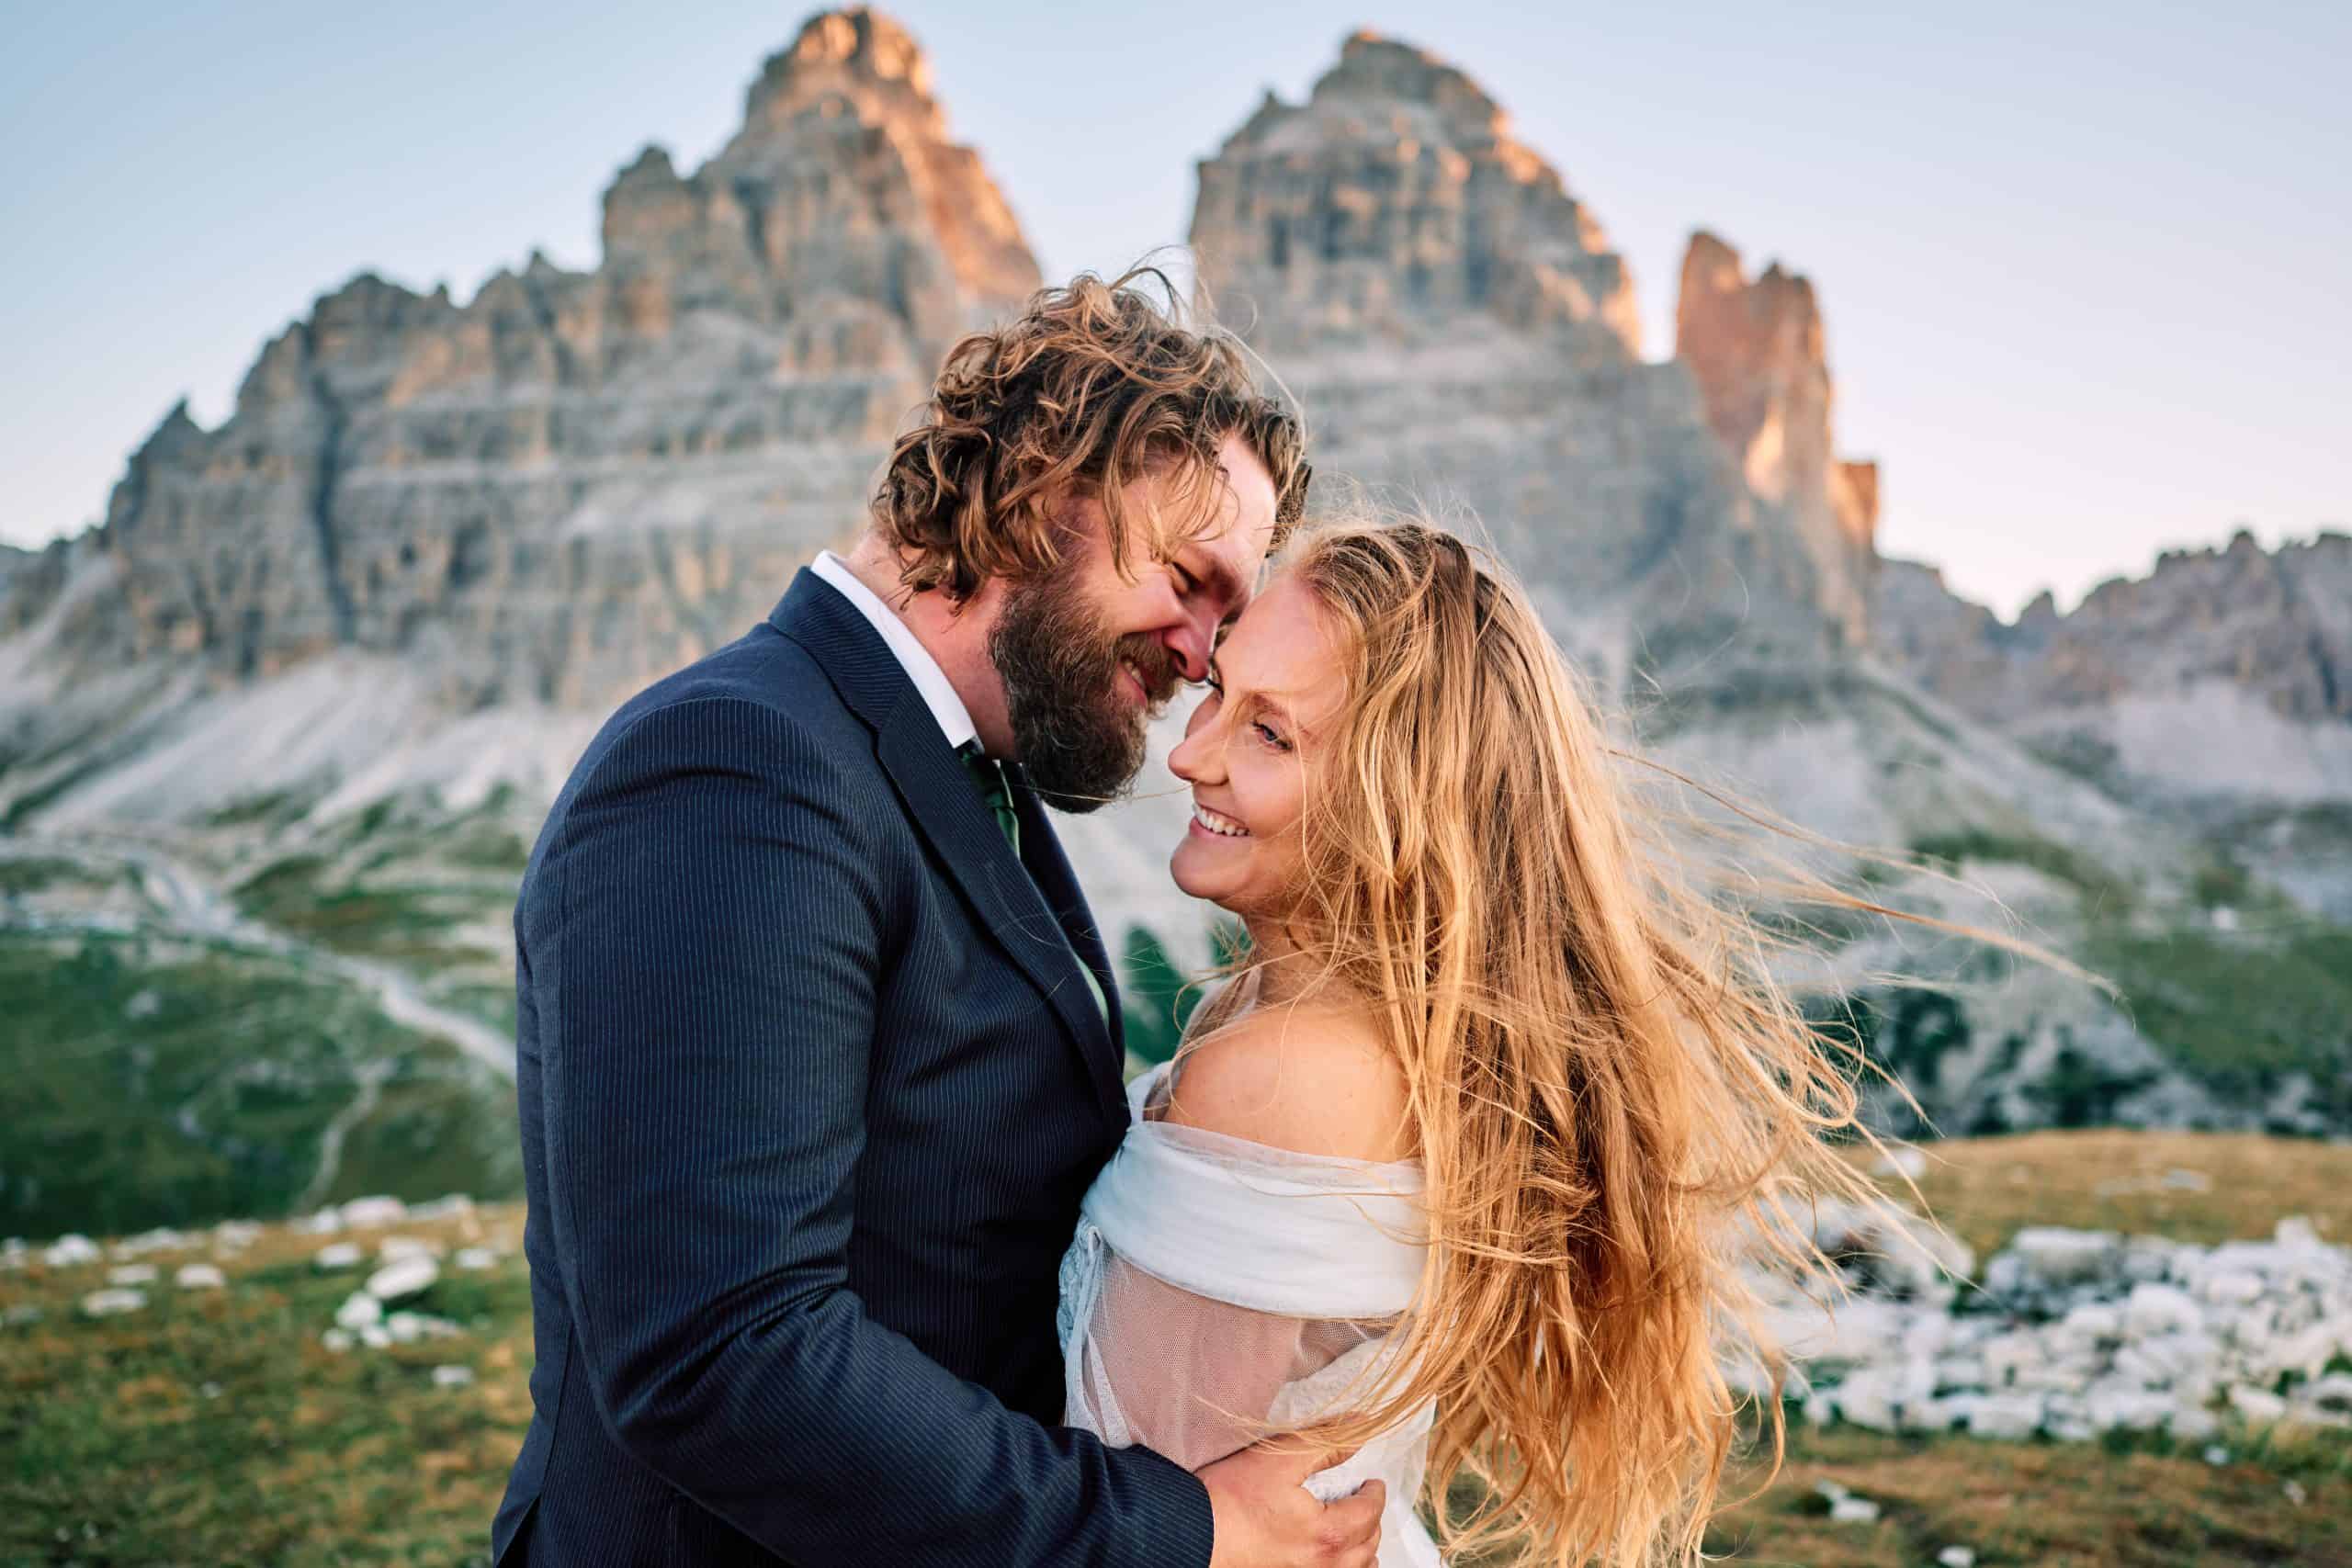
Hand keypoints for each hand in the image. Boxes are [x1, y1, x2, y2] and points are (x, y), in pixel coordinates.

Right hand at [1200, 1439, 1385, 1567]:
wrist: (1192, 1535)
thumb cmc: (1231, 1498)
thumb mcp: (1280, 1460)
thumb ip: (1326, 1443)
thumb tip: (1360, 1428)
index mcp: (1329, 1533)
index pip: (1370, 1512)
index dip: (1375, 1493)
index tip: (1372, 1482)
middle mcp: (1324, 1565)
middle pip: (1368, 1544)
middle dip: (1372, 1519)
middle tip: (1364, 1500)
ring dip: (1363, 1549)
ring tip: (1357, 1533)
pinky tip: (1334, 1558)